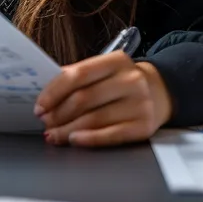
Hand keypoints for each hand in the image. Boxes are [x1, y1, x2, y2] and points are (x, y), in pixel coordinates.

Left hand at [33, 52, 172, 147]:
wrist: (162, 92)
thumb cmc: (123, 82)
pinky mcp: (144, 126)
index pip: (78, 74)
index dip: (54, 92)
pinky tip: (73, 140)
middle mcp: (131, 80)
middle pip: (84, 99)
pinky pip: (110, 135)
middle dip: (58, 114)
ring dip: (67, 130)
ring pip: (94, 119)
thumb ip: (78, 78)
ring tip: (53, 134)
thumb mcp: (105, 71)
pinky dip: (88, 139)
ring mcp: (140, 103)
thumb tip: (45, 97)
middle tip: (45, 122)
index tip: (39, 106)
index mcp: (116, 61)